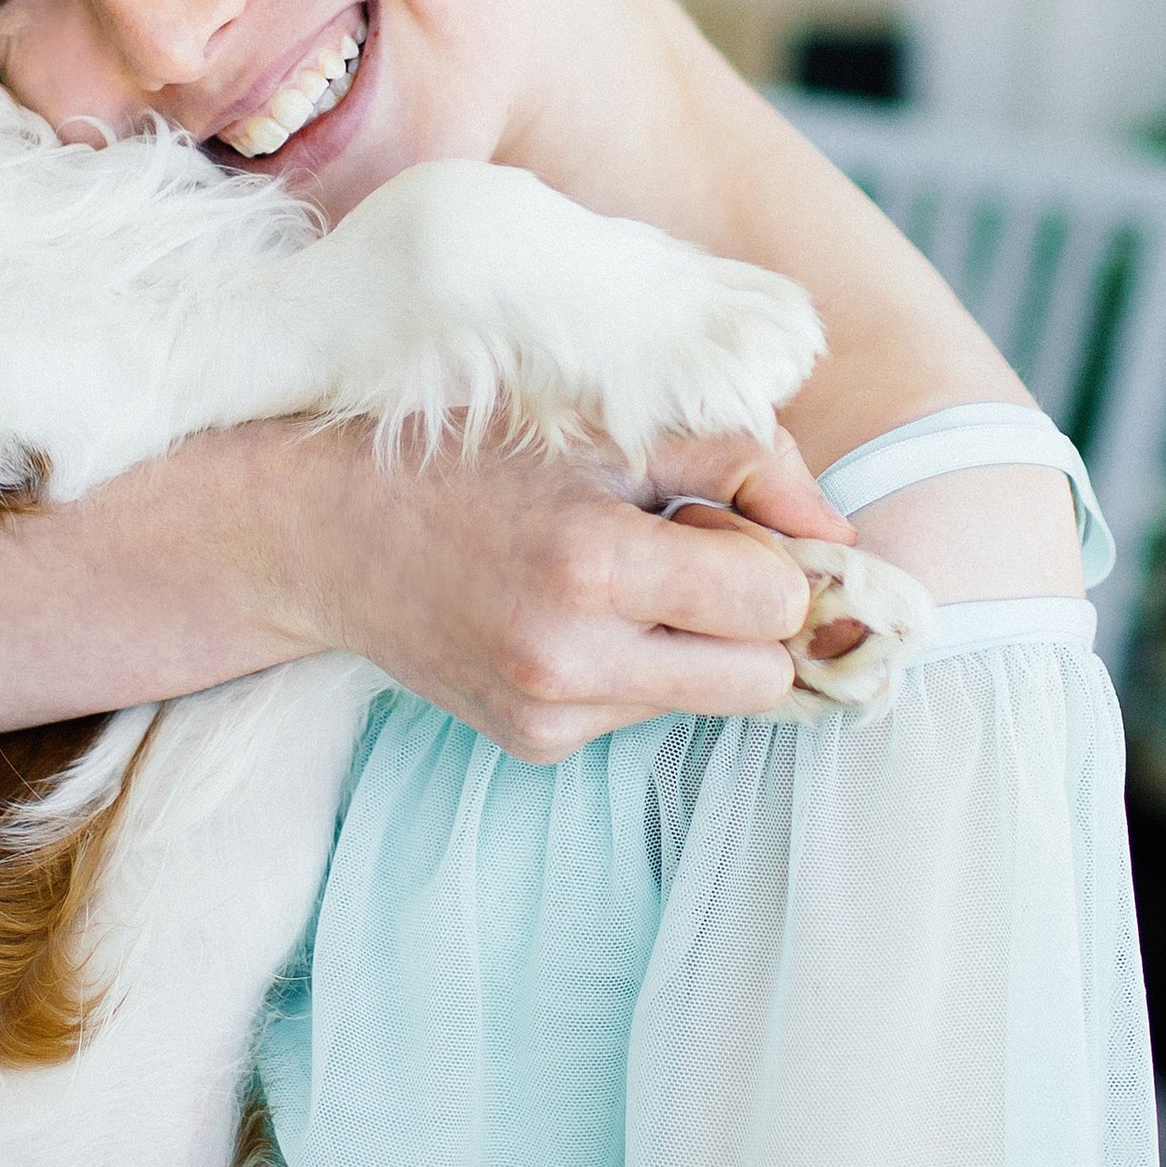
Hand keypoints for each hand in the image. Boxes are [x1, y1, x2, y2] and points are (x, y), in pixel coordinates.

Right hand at [258, 424, 853, 763]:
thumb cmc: (472, 453)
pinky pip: (642, 715)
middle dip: (750, 621)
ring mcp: (547, 714)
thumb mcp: (605, 423)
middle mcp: (569, 657)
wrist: (323, 527)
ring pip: (707, 702)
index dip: (770, 559)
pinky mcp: (531, 743)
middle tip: (689, 558)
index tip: (726, 523)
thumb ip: (743, 459)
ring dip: (692, 644)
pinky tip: (570, 617)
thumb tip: (842, 540)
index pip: (775, 605)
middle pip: (762, 680)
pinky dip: (634, 668)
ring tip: (614, 579)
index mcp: (594, 562)